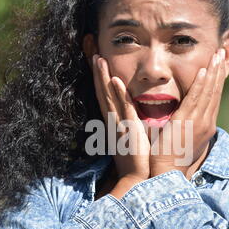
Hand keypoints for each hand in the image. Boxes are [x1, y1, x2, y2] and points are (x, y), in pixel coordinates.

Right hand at [92, 55, 149, 180]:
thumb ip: (131, 123)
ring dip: (102, 77)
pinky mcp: (128, 130)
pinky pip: (123, 109)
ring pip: (108, 96)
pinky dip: (117, 95)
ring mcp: (119, 124)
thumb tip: (133, 113)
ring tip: (98, 57)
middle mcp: (113, 120)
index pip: (105, 93)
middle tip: (91, 48)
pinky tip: (114, 80)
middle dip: (96, 69)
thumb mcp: (132, 137)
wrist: (136, 180)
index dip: (100, 75)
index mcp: (115, 121)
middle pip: (102, 90)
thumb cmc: (137, 160)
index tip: (97, 57)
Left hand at [150, 48, 225, 178]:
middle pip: (214, 92)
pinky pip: (195, 100)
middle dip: (218, 72)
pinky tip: (204, 72)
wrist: (166, 174)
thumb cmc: (170, 159)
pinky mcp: (186, 124)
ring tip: (217, 55)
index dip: (216, 81)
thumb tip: (180, 117)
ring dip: (213, 73)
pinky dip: (201, 85)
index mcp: (204, 126)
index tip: (217, 66)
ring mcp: (197, 123)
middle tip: (222, 53)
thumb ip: (184, 126)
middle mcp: (205, 123)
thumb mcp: (182, 139)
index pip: (212, 98)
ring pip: (208, 93)